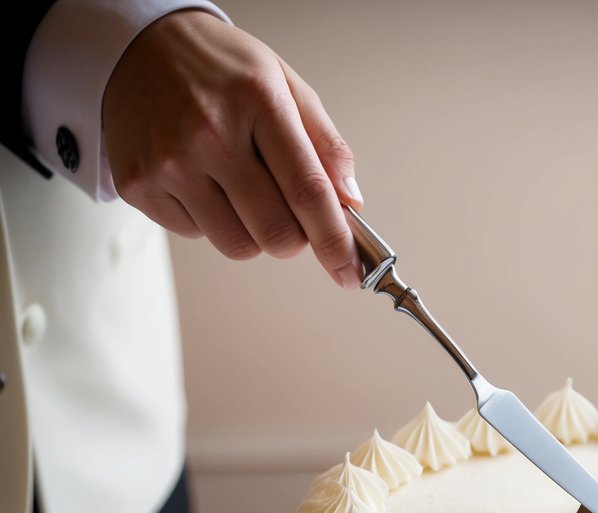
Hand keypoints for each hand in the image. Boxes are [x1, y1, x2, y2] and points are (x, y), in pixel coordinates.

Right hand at [103, 10, 363, 287]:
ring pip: (237, 245)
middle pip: (275, 232)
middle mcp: (209, 134)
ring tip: (240, 185)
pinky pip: (196, 235)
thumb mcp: (284, 84)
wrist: (137, 45)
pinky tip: (203, 180)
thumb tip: (350, 202)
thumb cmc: (221, 68)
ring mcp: (168, 162)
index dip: (334, 239)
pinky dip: (211, 220)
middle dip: (295, 237)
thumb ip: (326, 143)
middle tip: (290, 210)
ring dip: (253, 231)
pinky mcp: (136, 185)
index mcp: (257, 102)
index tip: (350, 270)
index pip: (307, 190)